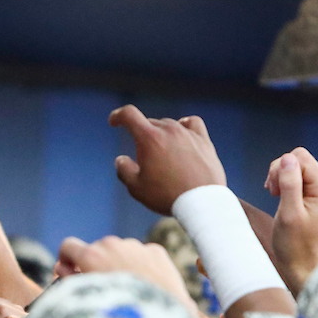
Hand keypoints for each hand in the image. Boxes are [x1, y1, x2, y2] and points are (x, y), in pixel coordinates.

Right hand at [56, 236, 194, 309]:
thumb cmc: (114, 316)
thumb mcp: (83, 299)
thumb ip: (68, 280)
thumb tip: (60, 268)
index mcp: (90, 255)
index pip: (68, 246)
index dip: (66, 259)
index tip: (69, 271)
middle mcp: (112, 245)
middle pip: (97, 250)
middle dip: (96, 264)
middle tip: (103, 287)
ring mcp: (136, 247)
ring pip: (121, 251)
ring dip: (119, 264)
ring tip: (128, 291)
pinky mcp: (156, 252)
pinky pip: (143, 255)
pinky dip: (141, 267)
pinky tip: (146, 287)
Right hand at [109, 107, 226, 214]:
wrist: (201, 202)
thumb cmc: (166, 196)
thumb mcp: (136, 188)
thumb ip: (124, 170)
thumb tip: (121, 160)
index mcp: (149, 138)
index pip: (129, 115)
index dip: (118, 116)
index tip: (114, 122)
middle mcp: (169, 130)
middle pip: (149, 122)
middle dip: (141, 134)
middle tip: (142, 156)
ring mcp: (188, 133)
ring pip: (168, 125)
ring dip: (160, 134)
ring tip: (161, 152)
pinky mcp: (203, 140)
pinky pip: (192, 123)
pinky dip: (184, 125)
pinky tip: (181, 132)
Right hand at [263, 149, 317, 295]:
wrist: (300, 264)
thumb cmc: (294, 244)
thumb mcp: (289, 213)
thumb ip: (289, 184)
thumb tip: (287, 158)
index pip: (300, 158)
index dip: (281, 169)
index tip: (274, 191)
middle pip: (298, 158)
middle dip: (280, 170)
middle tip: (273, 192)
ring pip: (294, 166)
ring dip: (279, 176)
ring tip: (274, 195)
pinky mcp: (311, 195)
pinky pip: (295, 176)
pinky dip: (282, 182)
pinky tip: (278, 196)